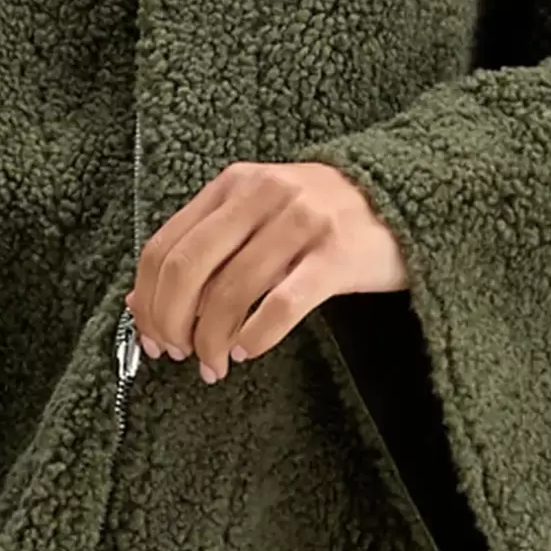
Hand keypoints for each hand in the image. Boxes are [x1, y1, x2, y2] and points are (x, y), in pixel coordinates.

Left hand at [127, 159, 406, 382]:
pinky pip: (281, 306)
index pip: (165, 245)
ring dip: (211, 340)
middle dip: (172, 322)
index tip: (152, 336)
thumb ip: (208, 246)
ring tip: (213, 365)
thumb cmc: (325, 216)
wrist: (410, 196)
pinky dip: (254, 337)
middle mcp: (262, 196)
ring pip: (230, 292)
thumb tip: (141, 301)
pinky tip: (247, 350)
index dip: (148, 299)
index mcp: (234, 184)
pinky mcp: (336, 256)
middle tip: (179, 354)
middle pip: (188, 268)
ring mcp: (301, 223)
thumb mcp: (261, 214)